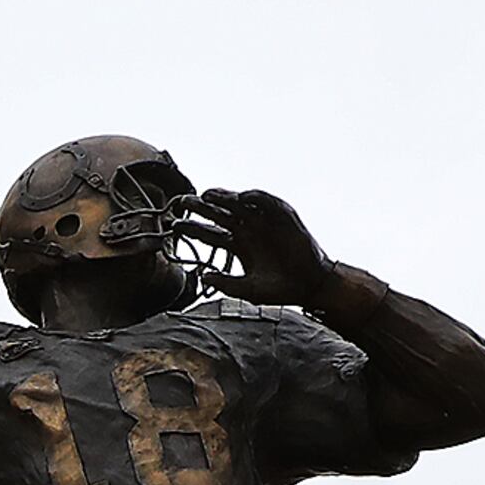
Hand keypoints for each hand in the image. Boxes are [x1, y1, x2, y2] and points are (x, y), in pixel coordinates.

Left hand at [187, 188, 329, 305]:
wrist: (310, 287)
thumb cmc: (280, 289)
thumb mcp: (248, 290)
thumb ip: (225, 284)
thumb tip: (202, 276)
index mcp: (237, 246)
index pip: (209, 234)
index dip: (192, 229)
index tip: (174, 226)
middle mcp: (247, 231)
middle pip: (219, 214)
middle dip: (202, 207)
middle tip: (183, 202)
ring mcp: (264, 223)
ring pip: (239, 205)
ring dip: (224, 198)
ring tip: (208, 194)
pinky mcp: (284, 218)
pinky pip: (268, 203)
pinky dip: (256, 198)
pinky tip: (242, 197)